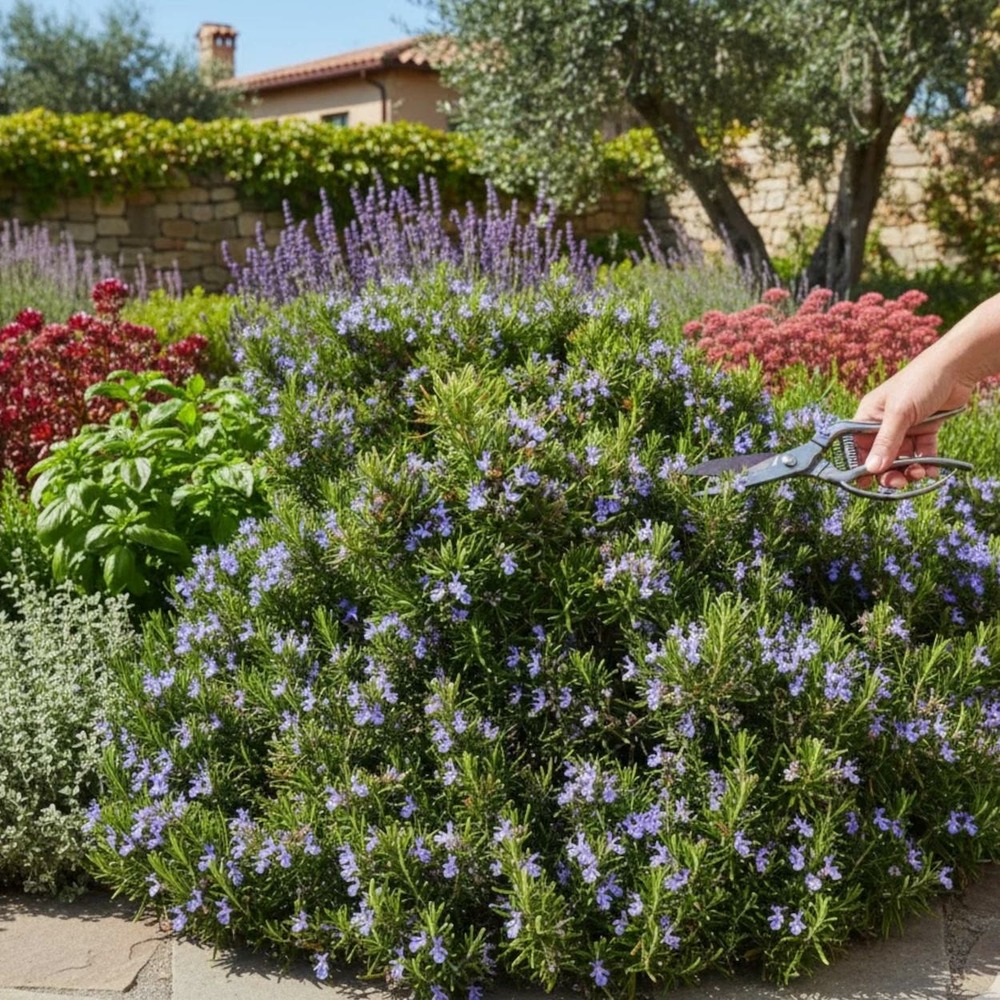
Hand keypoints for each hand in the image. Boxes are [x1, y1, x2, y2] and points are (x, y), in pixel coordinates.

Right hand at [851, 354, 972, 488]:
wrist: (956, 368)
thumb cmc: (919, 383)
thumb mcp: (899, 413)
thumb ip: (886, 442)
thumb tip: (871, 469)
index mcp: (869, 416)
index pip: (857, 446)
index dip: (858, 465)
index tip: (864, 483)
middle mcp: (884, 424)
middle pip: (880, 457)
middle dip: (887, 473)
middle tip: (898, 483)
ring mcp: (905, 428)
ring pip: (902, 459)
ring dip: (909, 470)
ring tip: (920, 473)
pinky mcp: (925, 431)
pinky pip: (922, 454)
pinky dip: (927, 464)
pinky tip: (932, 469)